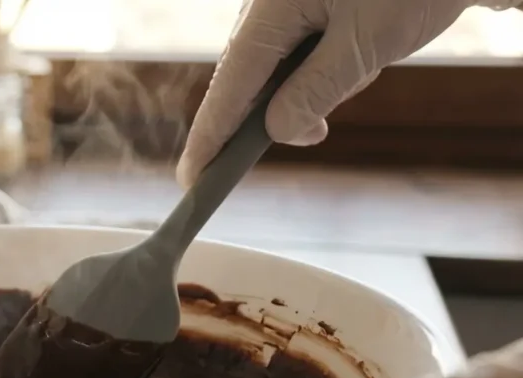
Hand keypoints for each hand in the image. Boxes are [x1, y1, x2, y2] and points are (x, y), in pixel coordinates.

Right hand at [176, 0, 522, 187]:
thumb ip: (313, 93)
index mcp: (268, 11)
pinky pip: (297, 48)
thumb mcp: (365, 46)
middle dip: (272, 113)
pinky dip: (322, 66)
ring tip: (364, 64)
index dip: (210, 138)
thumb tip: (277, 130)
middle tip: (314, 135)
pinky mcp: (305, 2)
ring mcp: (282, 2)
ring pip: (275, 66)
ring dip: (309, 85)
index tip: (192, 179)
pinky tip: (360, 55)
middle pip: (245, 77)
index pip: (228, 88)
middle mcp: (264, 5)